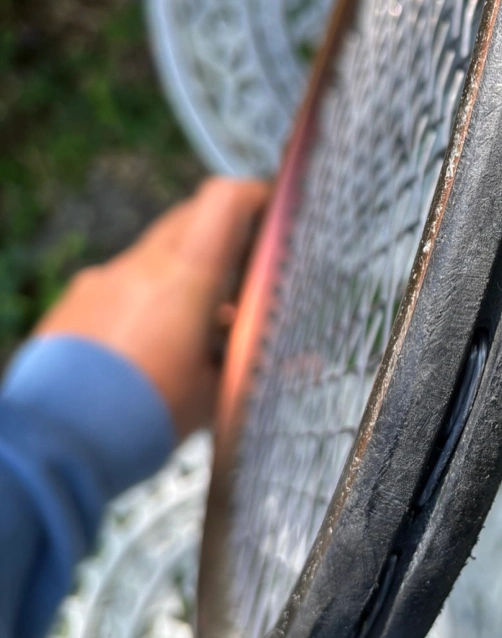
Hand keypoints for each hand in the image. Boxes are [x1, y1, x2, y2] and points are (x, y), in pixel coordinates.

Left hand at [35, 177, 269, 437]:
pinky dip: (142, 299)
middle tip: (241, 277)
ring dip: (180, 274)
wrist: (56, 441)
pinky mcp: (76, 301)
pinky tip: (146, 347)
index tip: (272, 211)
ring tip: (193, 328)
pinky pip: (119, 283)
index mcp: (186, 277)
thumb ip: (256, 368)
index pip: (226, 200)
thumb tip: (308, 366)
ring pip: (154, 254)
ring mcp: (104, 280)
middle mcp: (142, 265)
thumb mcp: (212, 396)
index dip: (254, 196)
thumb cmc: (140, 418)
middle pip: (190, 219)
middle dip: (220, 239)